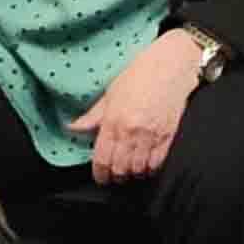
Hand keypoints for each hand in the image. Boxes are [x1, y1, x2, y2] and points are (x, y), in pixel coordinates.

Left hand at [68, 30, 205, 183]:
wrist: (170, 66)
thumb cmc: (140, 74)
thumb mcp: (110, 93)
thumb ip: (92, 116)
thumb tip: (73, 127)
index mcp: (113, 121)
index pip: (102, 158)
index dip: (99, 174)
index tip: (100, 177)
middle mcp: (131, 132)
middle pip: (119, 168)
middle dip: (115, 177)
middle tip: (113, 177)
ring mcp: (150, 135)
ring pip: (138, 169)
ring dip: (132, 175)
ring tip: (129, 172)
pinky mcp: (168, 136)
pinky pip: (156, 163)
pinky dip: (149, 169)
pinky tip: (145, 166)